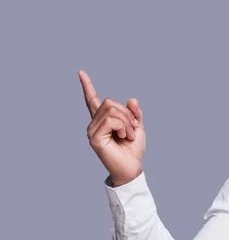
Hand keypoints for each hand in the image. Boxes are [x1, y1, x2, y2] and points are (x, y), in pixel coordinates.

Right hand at [80, 70, 145, 186]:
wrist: (131, 167)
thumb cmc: (132, 150)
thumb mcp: (137, 127)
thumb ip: (134, 113)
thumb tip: (131, 99)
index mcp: (103, 120)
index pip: (92, 100)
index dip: (87, 86)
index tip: (80, 72)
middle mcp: (94, 123)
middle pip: (109, 102)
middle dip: (127, 114)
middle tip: (132, 130)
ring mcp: (92, 130)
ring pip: (112, 111)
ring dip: (127, 122)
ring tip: (128, 136)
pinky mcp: (94, 137)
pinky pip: (111, 120)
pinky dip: (123, 127)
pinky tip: (123, 137)